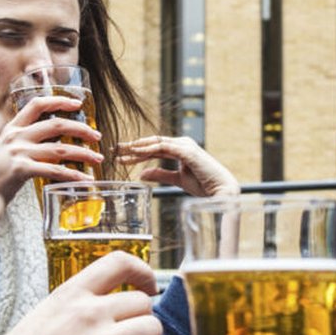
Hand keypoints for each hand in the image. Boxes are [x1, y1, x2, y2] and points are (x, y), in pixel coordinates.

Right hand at [0, 95, 104, 198]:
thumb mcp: (4, 152)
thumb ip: (24, 144)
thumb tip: (53, 143)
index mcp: (11, 128)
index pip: (36, 104)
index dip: (59, 101)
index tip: (77, 104)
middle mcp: (14, 136)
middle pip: (55, 125)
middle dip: (80, 129)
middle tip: (96, 136)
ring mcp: (17, 152)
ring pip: (60, 149)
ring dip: (83, 154)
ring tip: (97, 159)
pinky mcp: (20, 170)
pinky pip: (54, 170)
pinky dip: (72, 175)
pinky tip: (84, 179)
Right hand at [0, 251, 163, 334]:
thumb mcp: (47, 313)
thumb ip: (79, 307)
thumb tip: (112, 311)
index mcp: (72, 293)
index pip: (119, 263)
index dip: (142, 272)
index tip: (148, 286)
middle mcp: (90, 312)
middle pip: (143, 303)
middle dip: (141, 320)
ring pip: (153, 329)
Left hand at [117, 135, 240, 195]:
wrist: (221, 192)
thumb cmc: (204, 185)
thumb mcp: (177, 180)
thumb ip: (161, 174)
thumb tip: (142, 174)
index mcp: (180, 149)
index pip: (154, 147)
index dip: (137, 151)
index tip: (121, 155)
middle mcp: (182, 144)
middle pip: (152, 143)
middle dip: (132, 146)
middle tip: (114, 150)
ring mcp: (185, 145)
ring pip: (155, 144)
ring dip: (137, 148)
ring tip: (120, 152)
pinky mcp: (187, 151)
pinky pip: (163, 148)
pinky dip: (148, 150)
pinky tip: (136, 154)